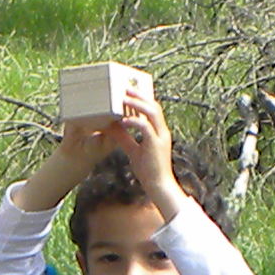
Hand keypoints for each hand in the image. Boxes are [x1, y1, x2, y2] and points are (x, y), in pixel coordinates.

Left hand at [113, 90, 183, 207]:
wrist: (158, 186)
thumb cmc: (148, 170)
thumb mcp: (133, 151)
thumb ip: (124, 138)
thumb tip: (112, 127)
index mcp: (159, 132)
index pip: (152, 109)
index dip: (142, 99)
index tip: (130, 91)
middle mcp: (162, 131)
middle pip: (154, 106)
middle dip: (140, 95)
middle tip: (125, 88)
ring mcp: (161, 137)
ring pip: (152, 112)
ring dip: (137, 104)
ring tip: (124, 98)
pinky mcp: (156, 145)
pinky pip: (146, 127)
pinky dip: (134, 121)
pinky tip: (123, 120)